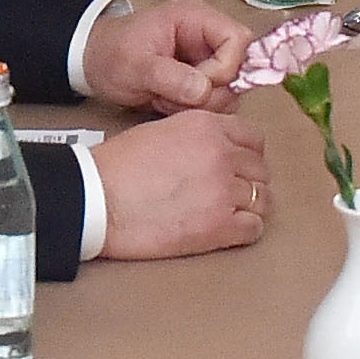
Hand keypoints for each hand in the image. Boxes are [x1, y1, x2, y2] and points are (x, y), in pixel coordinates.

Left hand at [80, 0, 250, 111]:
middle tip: (174, 96)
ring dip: (200, 104)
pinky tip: (169, 103)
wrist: (94, 62)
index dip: (223, 68)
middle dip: (210, 92)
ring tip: (166, 99)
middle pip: (239, 68)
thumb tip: (203, 89)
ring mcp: (208, 58)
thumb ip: (169, 76)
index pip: (237, 40)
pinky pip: (215, 99)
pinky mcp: (203, 78)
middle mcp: (209, 36)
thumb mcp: (135, 64)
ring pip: (230, 89)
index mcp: (197, 18)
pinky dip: (194, 109)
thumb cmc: (112, 52)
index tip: (195, 84)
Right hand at [85, 106, 268, 256]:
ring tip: (232, 214)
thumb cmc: (116, 167)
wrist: (96, 198)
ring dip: (251, 207)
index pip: (254, 139)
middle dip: (248, 182)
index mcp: (207, 127)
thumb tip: (213, 151)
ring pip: (263, 200)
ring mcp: (223, 191)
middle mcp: (222, 154)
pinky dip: (246, 231)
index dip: (248, 155)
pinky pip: (254, 229)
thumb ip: (196, 137)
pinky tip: (230, 232)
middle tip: (232, 194)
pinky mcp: (218, 226)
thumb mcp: (161, 131)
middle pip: (260, 170)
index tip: (240, 166)